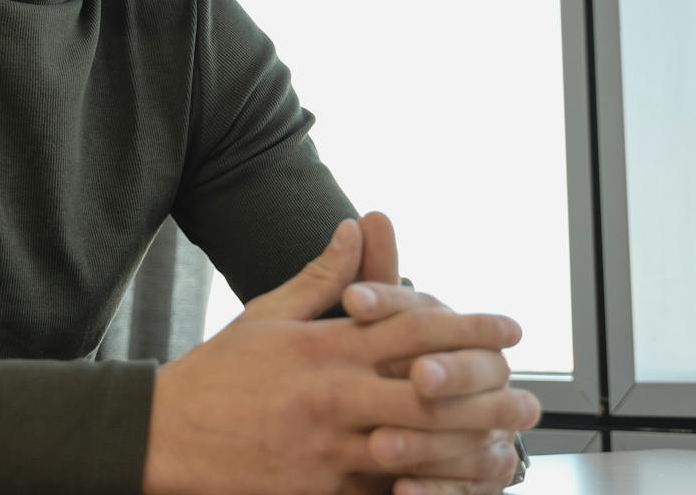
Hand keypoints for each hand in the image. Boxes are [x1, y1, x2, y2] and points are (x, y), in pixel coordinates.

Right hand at [141, 218, 535, 494]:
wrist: (165, 436)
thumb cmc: (220, 374)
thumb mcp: (268, 314)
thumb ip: (322, 277)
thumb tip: (357, 228)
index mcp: (326, 345)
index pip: (411, 328)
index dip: (467, 327)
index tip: (511, 329)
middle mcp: (333, 393)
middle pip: (427, 393)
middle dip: (485, 395)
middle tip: (530, 400)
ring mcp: (327, 447)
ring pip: (414, 448)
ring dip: (467, 449)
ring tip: (510, 450)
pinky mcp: (317, 491)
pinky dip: (422, 492)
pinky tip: (453, 491)